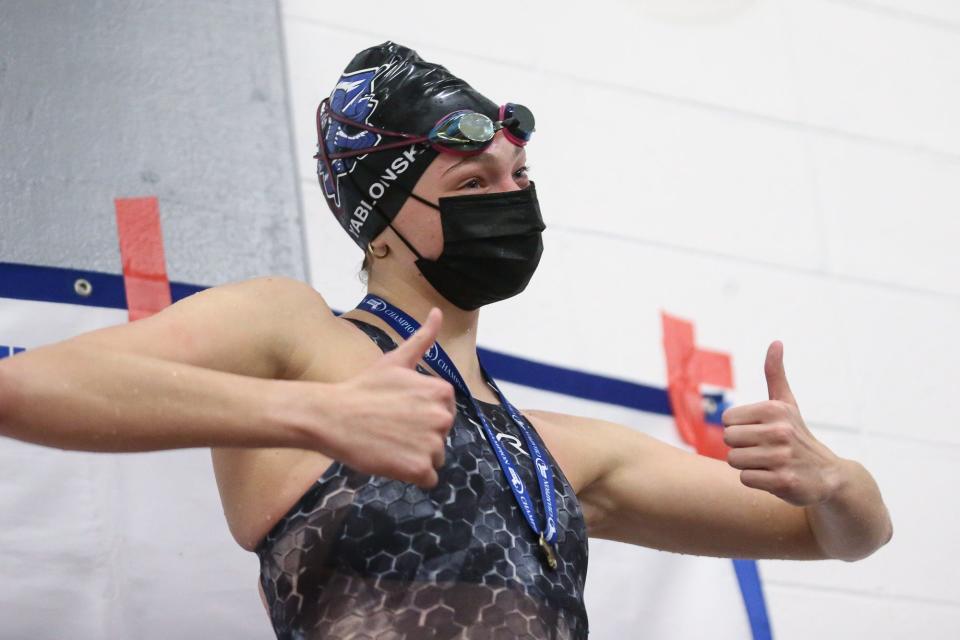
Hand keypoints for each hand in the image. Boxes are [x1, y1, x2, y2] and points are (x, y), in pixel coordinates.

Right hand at [322, 308, 455, 487]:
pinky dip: (412, 475)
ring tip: (389, 444)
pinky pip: (428, 479)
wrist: (332, 417)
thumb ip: (423, 338)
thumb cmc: (362, 388)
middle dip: (420, 436)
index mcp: (441, 391)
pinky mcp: (419, 468)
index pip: (445, 412)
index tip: (398, 411)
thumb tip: (438, 312)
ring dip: (415, 456)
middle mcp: (443, 417)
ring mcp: (432, 444)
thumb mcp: (396, 360)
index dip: (422, 415)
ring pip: (435, 458)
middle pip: (442, 436)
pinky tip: (391, 460)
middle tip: (390, 428)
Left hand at [721, 341, 842, 506]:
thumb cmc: (798, 436)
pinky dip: (756, 480)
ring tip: (770, 463)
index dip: (739, 429)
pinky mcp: (784, 481)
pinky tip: (775, 477)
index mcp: (774, 409)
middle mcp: (780, 431)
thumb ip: (776, 374)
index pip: (727, 420)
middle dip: (742, 447)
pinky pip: (745, 478)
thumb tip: (776, 341)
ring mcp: (782, 457)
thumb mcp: (787, 403)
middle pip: (728, 440)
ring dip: (748, 464)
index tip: (760, 433)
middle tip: (764, 450)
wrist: (828, 476)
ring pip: (734, 460)